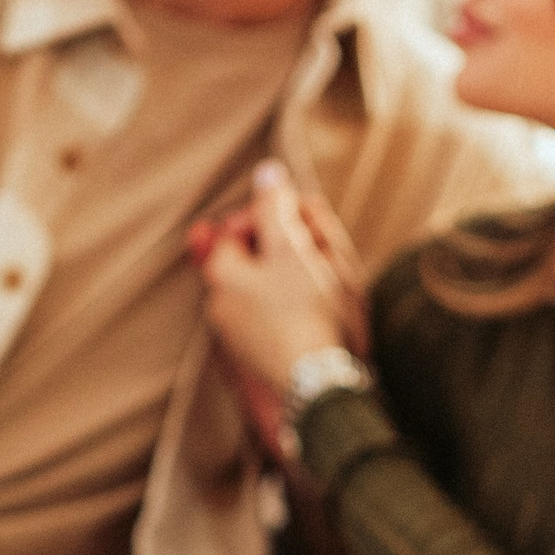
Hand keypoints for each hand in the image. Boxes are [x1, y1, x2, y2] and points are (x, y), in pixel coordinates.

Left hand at [196, 162, 361, 406]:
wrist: (322, 383)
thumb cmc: (309, 311)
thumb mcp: (294, 248)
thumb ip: (276, 207)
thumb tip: (266, 171)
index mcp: (222, 272)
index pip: (241, 223)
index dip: (277, 214)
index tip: (309, 220)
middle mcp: (221, 303)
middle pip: (258, 255)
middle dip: (294, 245)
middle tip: (327, 250)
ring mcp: (239, 332)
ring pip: (272, 285)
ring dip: (302, 273)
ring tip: (334, 283)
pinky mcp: (261, 353)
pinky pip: (280, 314)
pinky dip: (302, 303)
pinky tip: (327, 312)